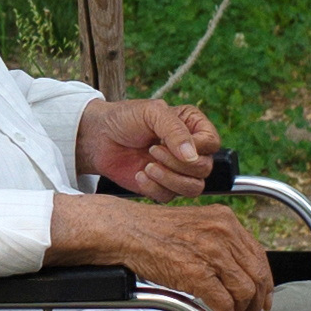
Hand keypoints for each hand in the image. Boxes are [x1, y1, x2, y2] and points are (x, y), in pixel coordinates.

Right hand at [48, 191, 273, 310]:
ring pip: (245, 290)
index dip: (265, 281)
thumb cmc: (154, 231)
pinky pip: (224, 302)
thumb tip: (238, 269)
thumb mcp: (197, 225)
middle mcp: (224, 233)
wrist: (126, 230)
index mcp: (226, 220)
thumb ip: (220, 241)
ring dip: (241, 310)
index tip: (263, 296)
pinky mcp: (197, 273)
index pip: (258, 255)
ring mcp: (211, 253)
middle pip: (257, 274)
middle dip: (257, 300)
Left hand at [75, 97, 222, 197]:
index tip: (168, 142)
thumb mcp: (151, 113)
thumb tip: (193, 156)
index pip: (212, 143)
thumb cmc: (124, 119)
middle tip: (152, 151)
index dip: (197, 147)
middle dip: (177, 164)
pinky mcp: (162, 186)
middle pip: (205, 169)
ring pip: (193, 188)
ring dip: (169, 179)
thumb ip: (175, 131)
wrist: (97, 138)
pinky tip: (139, 175)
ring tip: (147, 166)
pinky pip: (171, 197)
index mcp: (192, 126)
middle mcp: (189, 149)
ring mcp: (177, 170)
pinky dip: (154, 189)